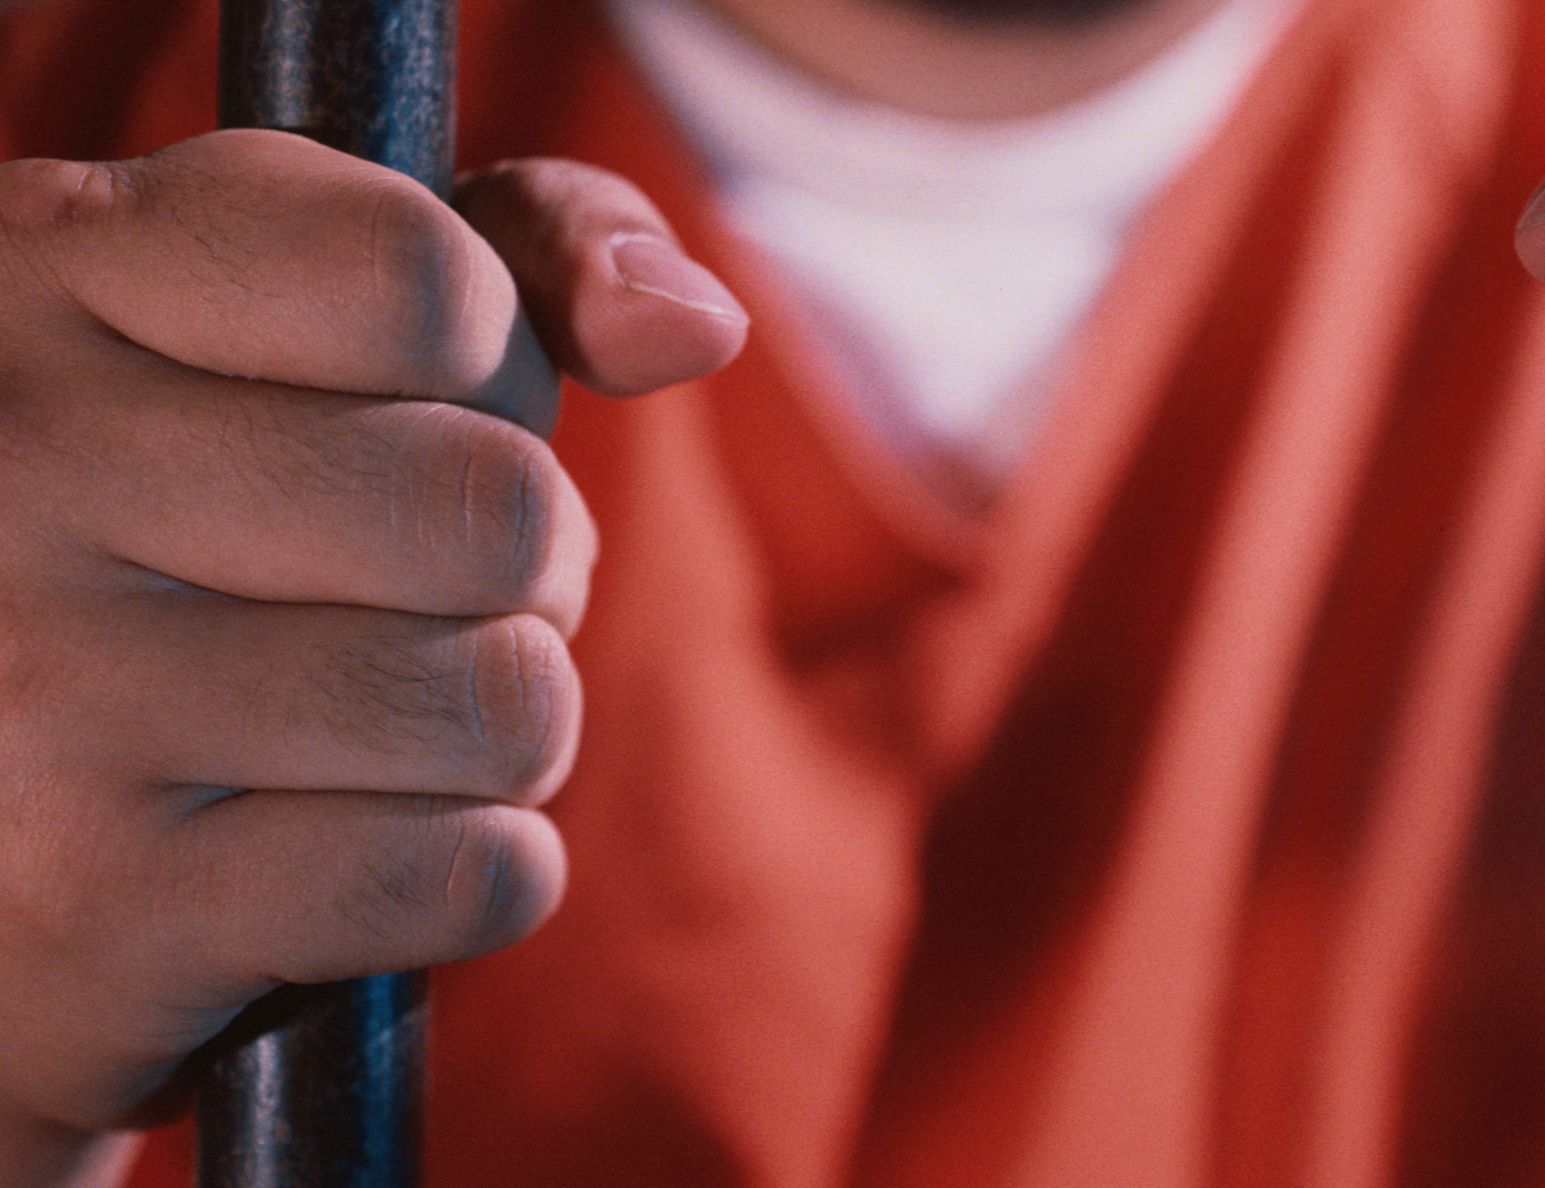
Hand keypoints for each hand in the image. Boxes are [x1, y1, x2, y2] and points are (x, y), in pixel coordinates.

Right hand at [0, 130, 744, 1184]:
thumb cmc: (175, 536)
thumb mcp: (299, 325)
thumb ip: (520, 257)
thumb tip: (694, 322)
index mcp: (59, 270)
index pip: (422, 276)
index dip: (490, 365)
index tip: (415, 405)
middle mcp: (21, 461)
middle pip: (501, 510)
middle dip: (526, 575)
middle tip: (412, 602)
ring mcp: (43, 692)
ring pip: (509, 703)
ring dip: (500, 736)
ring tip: (376, 729)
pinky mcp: (103, 911)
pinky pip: (470, 873)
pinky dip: (471, 875)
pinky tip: (351, 853)